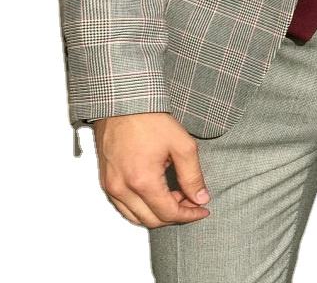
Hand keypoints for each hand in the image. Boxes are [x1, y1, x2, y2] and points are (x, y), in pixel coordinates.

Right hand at [92, 112, 210, 227]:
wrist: (123, 103)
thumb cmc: (149, 119)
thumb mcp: (181, 144)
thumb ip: (192, 175)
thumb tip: (200, 198)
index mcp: (142, 181)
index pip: (168, 213)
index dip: (189, 215)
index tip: (202, 210)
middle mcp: (122, 189)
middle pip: (151, 220)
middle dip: (175, 215)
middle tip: (192, 201)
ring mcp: (111, 186)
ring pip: (136, 217)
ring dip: (158, 213)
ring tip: (176, 195)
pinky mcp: (106, 181)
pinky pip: (124, 206)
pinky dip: (142, 207)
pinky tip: (158, 192)